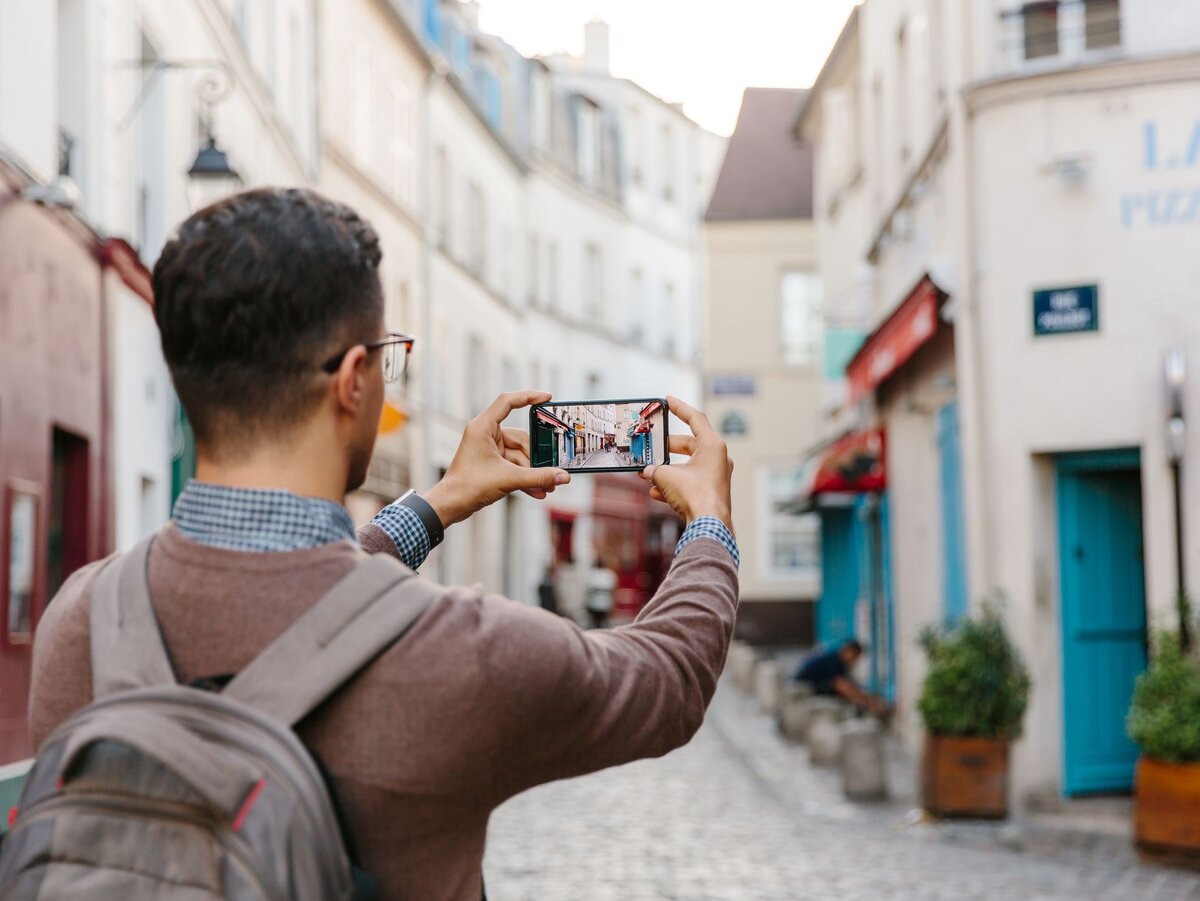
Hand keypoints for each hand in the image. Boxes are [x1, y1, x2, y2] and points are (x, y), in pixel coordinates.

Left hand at [424, 390, 570, 527]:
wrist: (451, 505)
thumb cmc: (468, 486)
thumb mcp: (509, 479)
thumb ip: (538, 477)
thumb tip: (563, 476)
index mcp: (483, 427)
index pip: (508, 402)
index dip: (529, 396)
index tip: (547, 397)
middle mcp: (486, 435)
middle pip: (521, 438)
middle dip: (537, 457)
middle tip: (552, 468)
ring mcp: (489, 449)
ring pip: (520, 456)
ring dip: (533, 472)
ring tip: (546, 486)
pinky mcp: (491, 463)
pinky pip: (514, 466)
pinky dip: (525, 477)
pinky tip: (538, 491)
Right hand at [638, 396, 733, 533]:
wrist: (709, 526)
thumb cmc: (696, 496)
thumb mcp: (667, 476)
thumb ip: (656, 469)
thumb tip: (649, 472)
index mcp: (713, 445)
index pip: (696, 418)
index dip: (680, 408)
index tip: (668, 400)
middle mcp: (718, 458)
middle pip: (690, 444)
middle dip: (668, 446)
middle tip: (653, 444)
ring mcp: (716, 476)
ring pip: (688, 465)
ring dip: (668, 469)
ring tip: (649, 472)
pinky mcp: (711, 491)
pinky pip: (690, 482)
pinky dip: (673, 484)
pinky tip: (655, 492)